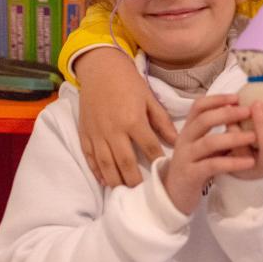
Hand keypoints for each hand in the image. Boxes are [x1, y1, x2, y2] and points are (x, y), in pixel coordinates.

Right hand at [75, 47, 177, 187]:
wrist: (99, 68)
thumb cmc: (128, 82)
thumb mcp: (149, 98)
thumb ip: (162, 121)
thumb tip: (178, 140)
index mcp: (133, 120)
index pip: (149, 147)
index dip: (157, 161)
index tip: (165, 173)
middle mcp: (113, 130)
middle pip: (125, 162)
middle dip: (135, 180)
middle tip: (145, 192)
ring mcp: (97, 133)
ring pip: (106, 164)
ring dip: (115, 180)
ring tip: (125, 191)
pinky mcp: (84, 133)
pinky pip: (90, 157)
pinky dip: (97, 171)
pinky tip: (104, 181)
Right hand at [163, 95, 256, 213]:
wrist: (174, 195)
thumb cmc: (195, 166)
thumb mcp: (203, 146)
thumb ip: (218, 132)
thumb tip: (244, 114)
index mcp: (188, 129)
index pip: (198, 106)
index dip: (217, 99)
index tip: (238, 97)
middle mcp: (184, 140)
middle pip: (203, 120)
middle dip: (227, 113)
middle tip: (248, 111)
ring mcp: (186, 157)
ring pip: (209, 142)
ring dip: (233, 137)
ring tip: (254, 136)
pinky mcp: (190, 175)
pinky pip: (212, 165)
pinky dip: (232, 162)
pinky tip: (249, 161)